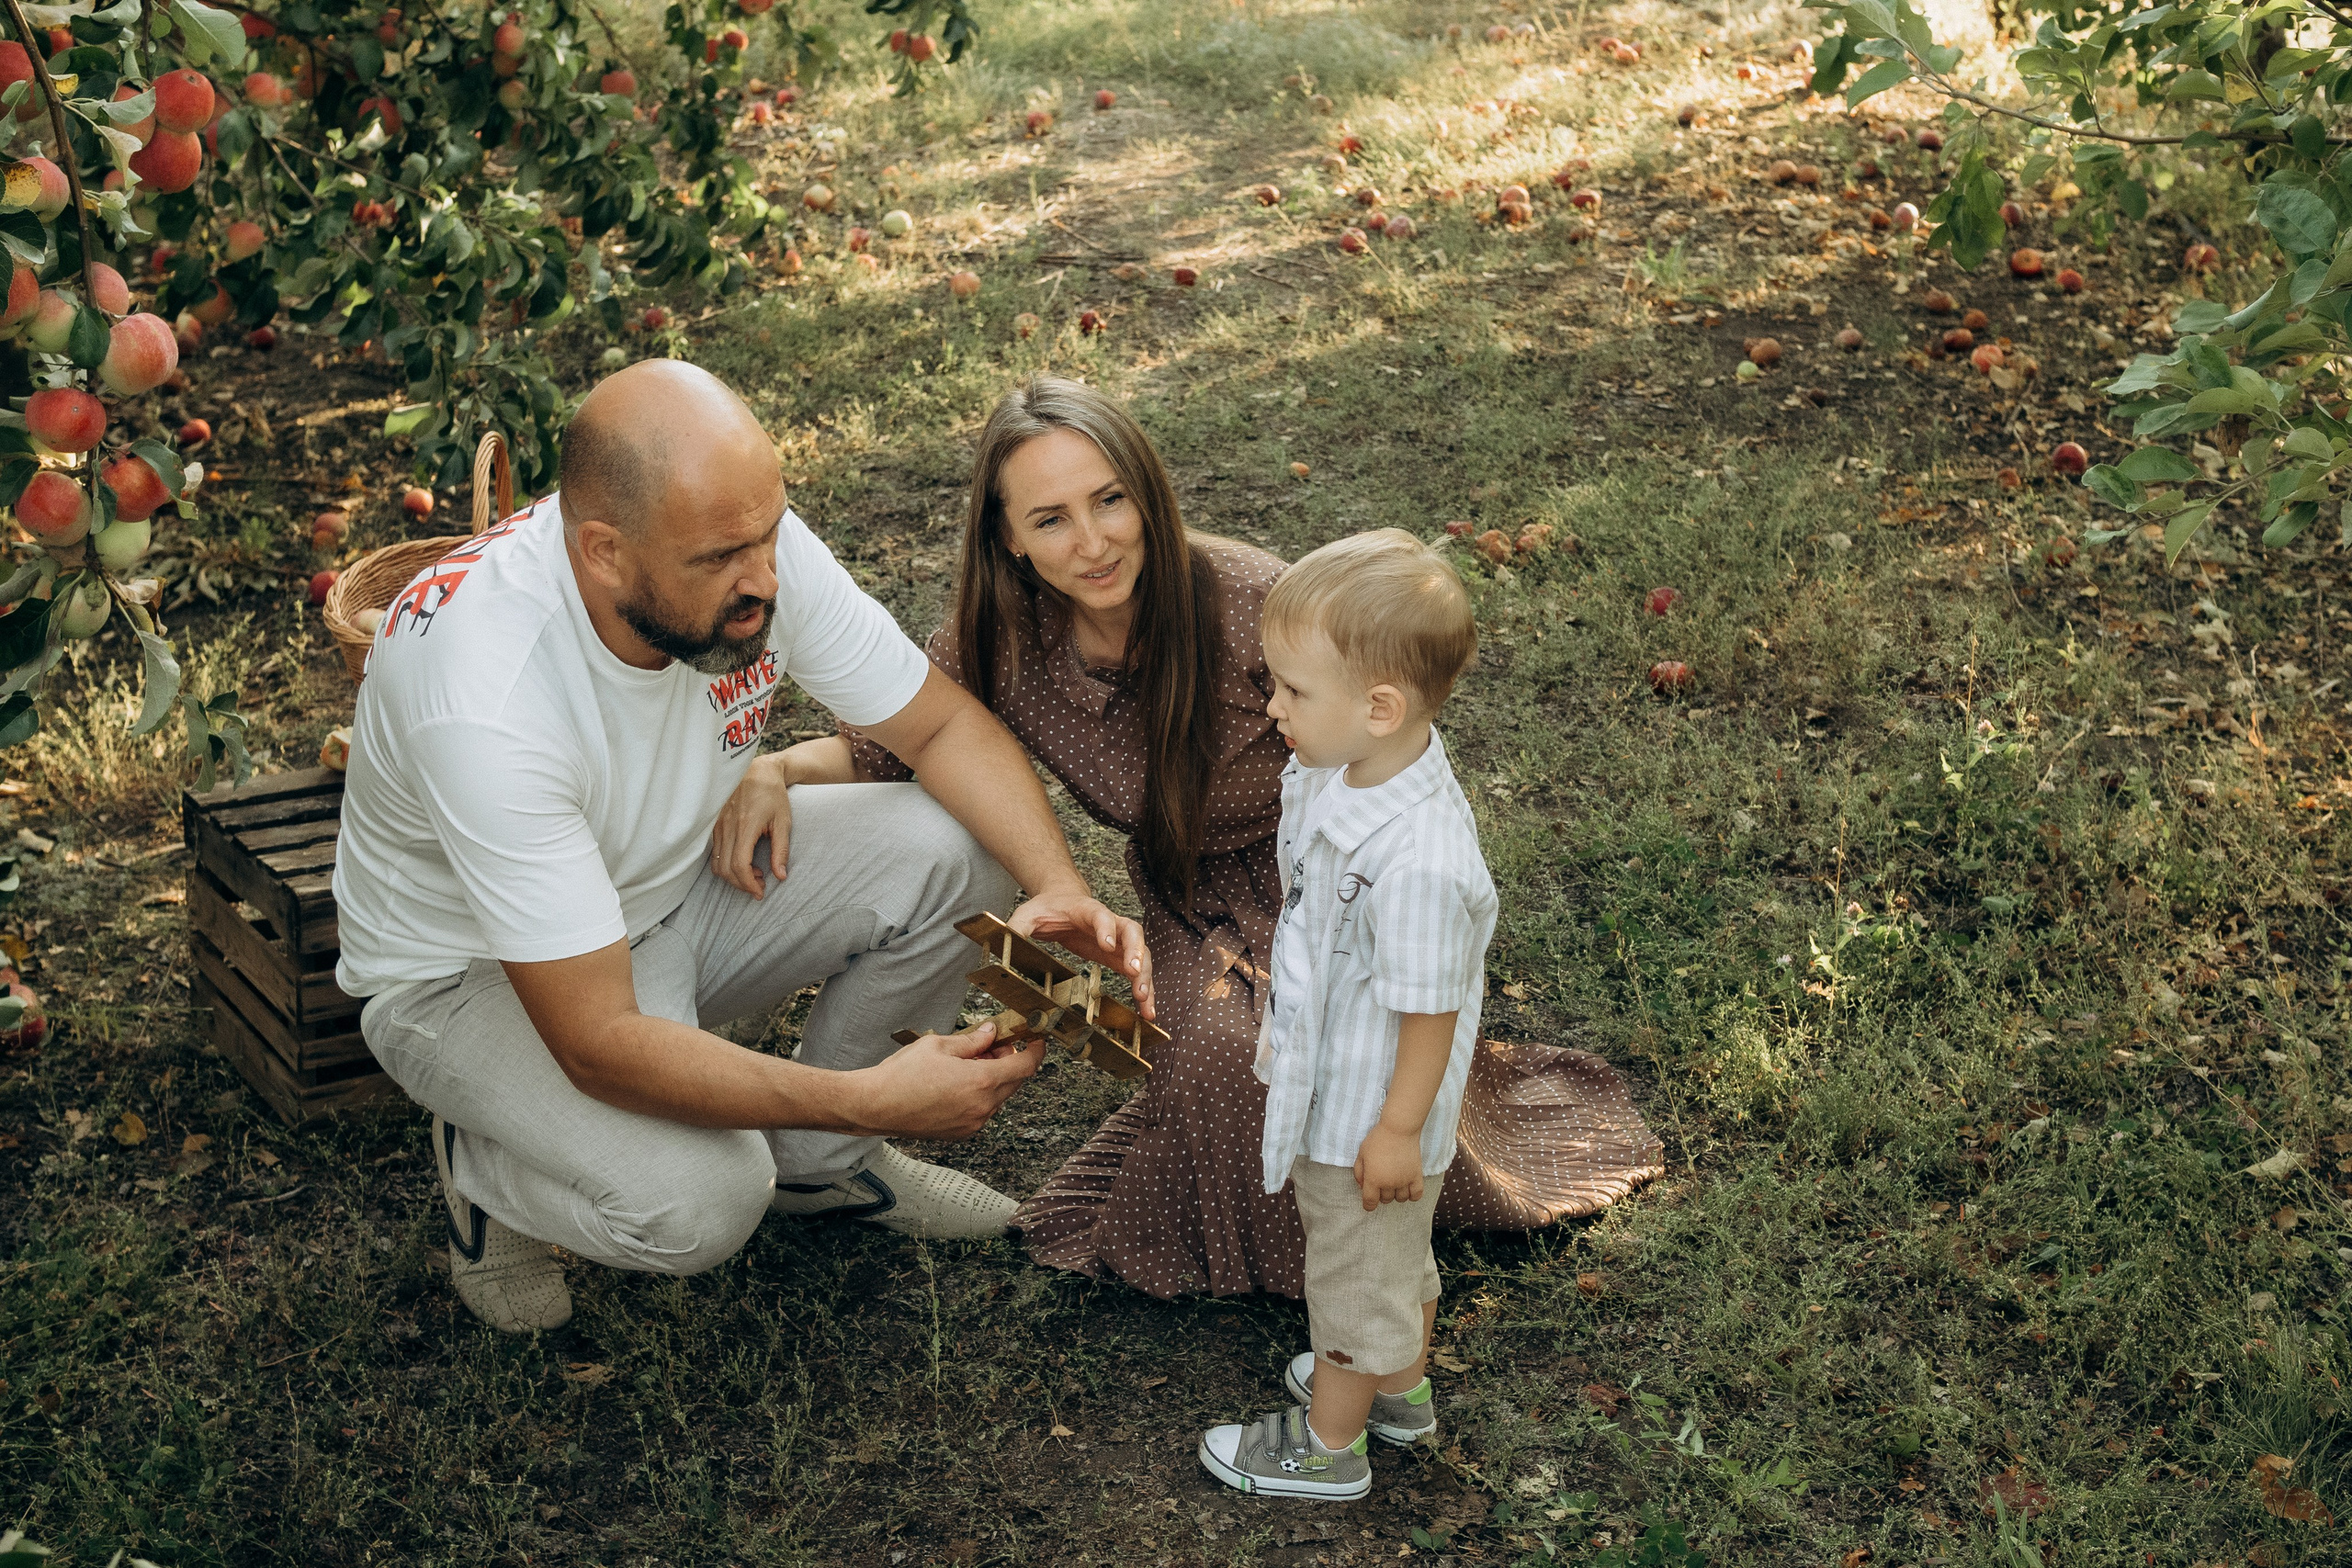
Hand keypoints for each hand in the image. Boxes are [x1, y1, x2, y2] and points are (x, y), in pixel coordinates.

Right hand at [709, 753, 794, 897]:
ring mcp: (718, 826)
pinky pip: (715, 853)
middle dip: (741, 885)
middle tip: (759, 887)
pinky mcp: (715, 826)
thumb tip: (780, 876)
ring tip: (754, 874)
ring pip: (717, 864)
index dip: (748, 884)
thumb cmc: (773, 795)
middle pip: (726, 870)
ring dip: (733, 877)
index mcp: (745, 826)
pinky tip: (744, 861)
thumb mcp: (783, 822)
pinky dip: (727, 865)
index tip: (760, 892)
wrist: (757, 772)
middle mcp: (727, 827)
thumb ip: (781, 850)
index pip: (739, 865)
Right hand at [849, 1020, 1045, 1139]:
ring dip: (992, 1078)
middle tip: (990, 1045)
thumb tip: (990, 1033)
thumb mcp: (939, 1045)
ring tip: (967, 1063)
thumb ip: (972, 1040)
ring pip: (997, 1097)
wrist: (875, 1106)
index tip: (1036, 1039)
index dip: (1035, 1051)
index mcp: (980, 1082)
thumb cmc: (902, 1075)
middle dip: (1008, 1061)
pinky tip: (958, 1082)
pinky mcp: (960, 1133)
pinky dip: (980, 1094)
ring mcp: (972, 1123)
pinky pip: (982, 1110)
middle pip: (1013, 1082)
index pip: (1025, 1067)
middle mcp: (982, 1107)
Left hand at [1009, 888, 1154, 1018]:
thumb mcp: (1027, 914)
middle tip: (1135, 973)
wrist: (1062, 900)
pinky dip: (1144, 990)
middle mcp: (1109, 923)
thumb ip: (1017, 929)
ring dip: (1146, 978)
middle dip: (1137, 952)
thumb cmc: (1047, 907)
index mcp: (1086, 910)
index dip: (1106, 928)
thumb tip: (1003, 947)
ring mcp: (1118, 940)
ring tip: (1146, 1003)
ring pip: (1142, 954)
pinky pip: (1138, 971)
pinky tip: (1146, 1011)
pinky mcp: (1119, 956)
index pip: (1101, 915)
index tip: (1107, 945)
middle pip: (1133, 932)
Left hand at [1352, 1125, 1424, 1211]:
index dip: (1368, 1205)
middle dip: (1380, 1195)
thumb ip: (1359, 1172)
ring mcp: (1404, 1181)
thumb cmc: (1378, 1139)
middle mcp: (1389, 1183)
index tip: (1369, 1203)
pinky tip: (1407, 1189)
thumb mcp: (1361, 1154)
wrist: (1399, 1129)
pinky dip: (1412, 1195)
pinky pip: (1416, 1195)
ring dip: (1395, 1194)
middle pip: (1385, 1200)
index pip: (1370, 1202)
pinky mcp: (1416, 1176)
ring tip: (1394, 1183)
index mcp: (1373, 1179)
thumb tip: (1362, 1186)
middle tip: (1380, 1182)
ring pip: (1400, 1199)